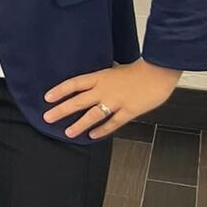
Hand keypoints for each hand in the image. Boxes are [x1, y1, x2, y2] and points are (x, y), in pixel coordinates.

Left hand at [42, 59, 179, 138]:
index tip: (47, 97)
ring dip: (79, 124)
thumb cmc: (138, 70)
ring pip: (93, 115)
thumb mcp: (114, 70)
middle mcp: (104, 90)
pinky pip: (113, 123)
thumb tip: (91, 83)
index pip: (74, 83)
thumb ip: (102, 79)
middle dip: (61, 110)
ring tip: (68, 132)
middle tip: (48, 117)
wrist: (158, 72)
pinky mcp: (128, 111)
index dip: (60, 90)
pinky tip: (93, 136)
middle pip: (78, 101)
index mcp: (100, 77)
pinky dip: (102, 130)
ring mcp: (116, 101)